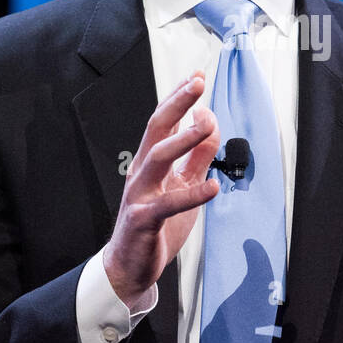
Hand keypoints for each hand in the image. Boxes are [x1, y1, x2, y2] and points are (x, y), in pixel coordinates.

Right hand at [102, 71, 220, 306]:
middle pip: (156, 129)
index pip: (163, 121)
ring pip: (158, 158)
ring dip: (183, 139)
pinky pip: (169, 204)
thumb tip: (211, 124)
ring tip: (206, 124)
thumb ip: (197, 157)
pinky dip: (192, 195)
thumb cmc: (155, 224)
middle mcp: (141, 172)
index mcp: (150, 162)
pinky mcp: (144, 219)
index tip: (195, 77)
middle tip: (196, 84)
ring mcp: (140, 194)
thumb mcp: (183, 185)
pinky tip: (212, 187)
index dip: (178, 98)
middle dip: (176, 104)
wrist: (130, 266)